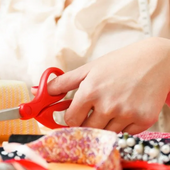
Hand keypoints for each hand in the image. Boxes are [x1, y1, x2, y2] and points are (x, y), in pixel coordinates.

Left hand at [36, 37, 169, 133]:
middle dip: (87, 121)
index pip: (71, 120)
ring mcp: (126, 114)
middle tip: (94, 110)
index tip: (74, 114)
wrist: (156, 60)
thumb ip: (63, 82)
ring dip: (106, 124)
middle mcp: (108, 105)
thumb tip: (39, 91)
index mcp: (90, 91)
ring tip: (112, 106)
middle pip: (87, 129)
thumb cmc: (120, 63)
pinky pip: (126, 133)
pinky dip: (124, 125)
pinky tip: (127, 109)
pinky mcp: (144, 120)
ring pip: (106, 133)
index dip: (71, 117)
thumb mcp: (88, 68)